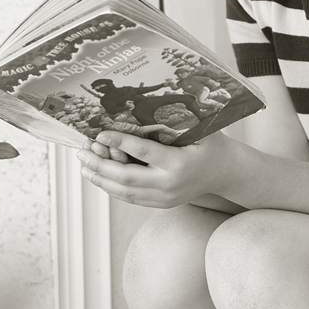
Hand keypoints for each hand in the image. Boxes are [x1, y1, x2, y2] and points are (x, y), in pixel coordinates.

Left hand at [77, 130, 236, 207]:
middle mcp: (170, 184)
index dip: (119, 143)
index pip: (143, 153)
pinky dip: (112, 188)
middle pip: (127, 178)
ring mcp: (165, 198)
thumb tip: (146, 104)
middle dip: (101, 164)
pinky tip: (99, 177)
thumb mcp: (200, 129)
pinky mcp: (161, 204)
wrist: (225, 173)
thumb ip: (177, 120)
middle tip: (83, 151)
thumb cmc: (211, 145)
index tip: (100, 134)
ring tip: (84, 164)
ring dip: (101, 178)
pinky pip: (131, 198)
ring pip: (125, 192)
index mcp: (180, 163)